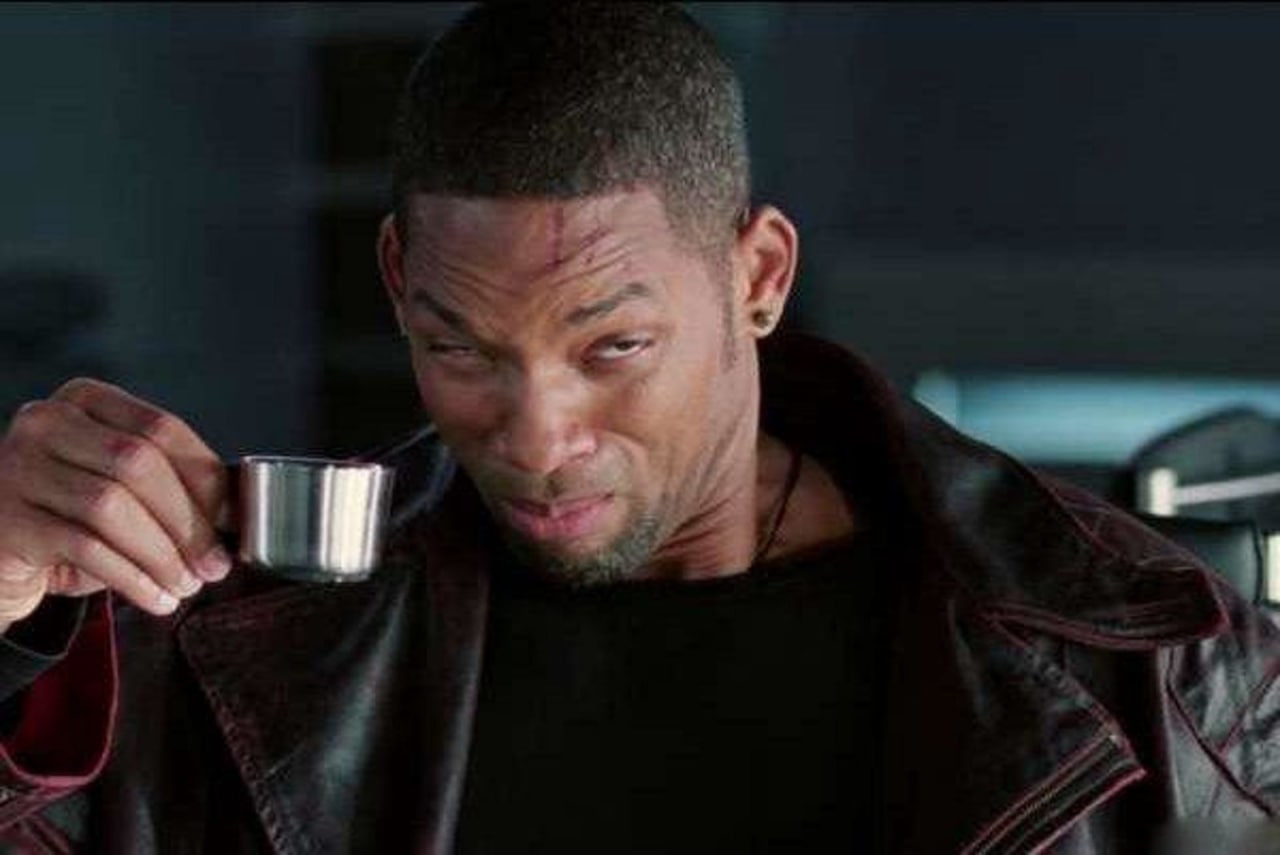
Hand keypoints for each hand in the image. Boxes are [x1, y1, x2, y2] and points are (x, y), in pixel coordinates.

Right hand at [0, 378, 232, 631]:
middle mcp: (46, 422)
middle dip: (188, 521)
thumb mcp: (122, 487)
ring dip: (161, 554)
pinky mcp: (7, 519)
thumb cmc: (71, 516)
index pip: (162, 429)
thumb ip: (170, 485)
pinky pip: (84, 548)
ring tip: (186, 584)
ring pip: (111, 507)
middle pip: (137, 464)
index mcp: (85, 400)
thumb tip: (234, 515)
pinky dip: (131, 577)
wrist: (2, 552)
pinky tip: (155, 597)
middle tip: (214, 564)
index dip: (205, 478)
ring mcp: (18, 467)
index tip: (232, 520)